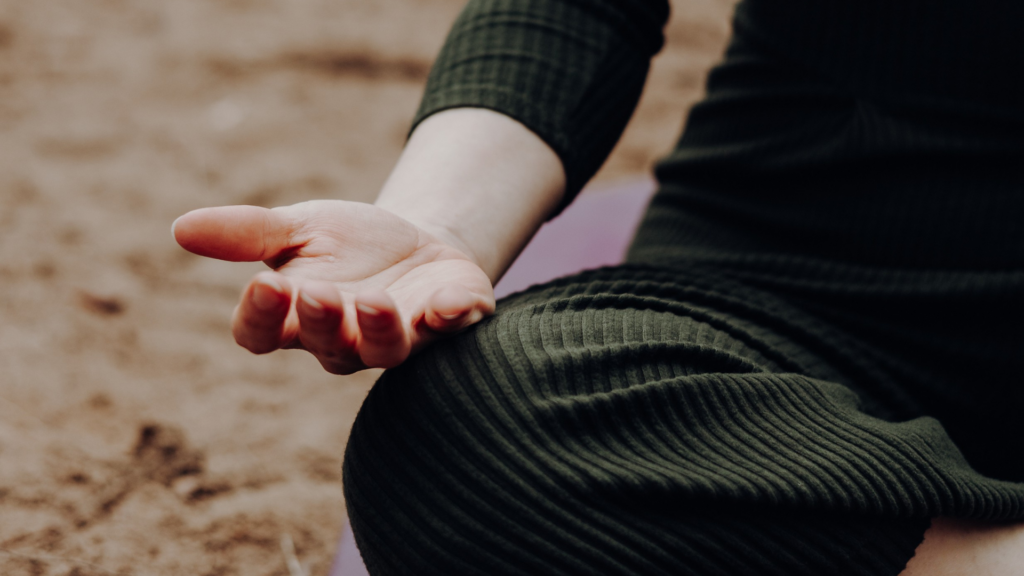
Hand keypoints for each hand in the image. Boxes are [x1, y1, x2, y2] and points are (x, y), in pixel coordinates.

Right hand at [172, 200, 494, 373]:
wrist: (419, 241)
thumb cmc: (350, 243)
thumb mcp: (299, 227)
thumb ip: (247, 233)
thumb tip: (180, 227)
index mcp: (297, 318)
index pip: (263, 333)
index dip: (259, 317)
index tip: (261, 285)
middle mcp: (346, 339)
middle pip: (325, 344)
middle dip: (321, 320)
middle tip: (316, 293)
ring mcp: (400, 337)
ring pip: (385, 349)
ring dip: (380, 329)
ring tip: (375, 302)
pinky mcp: (448, 322)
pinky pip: (449, 329)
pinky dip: (449, 317)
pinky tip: (448, 303)